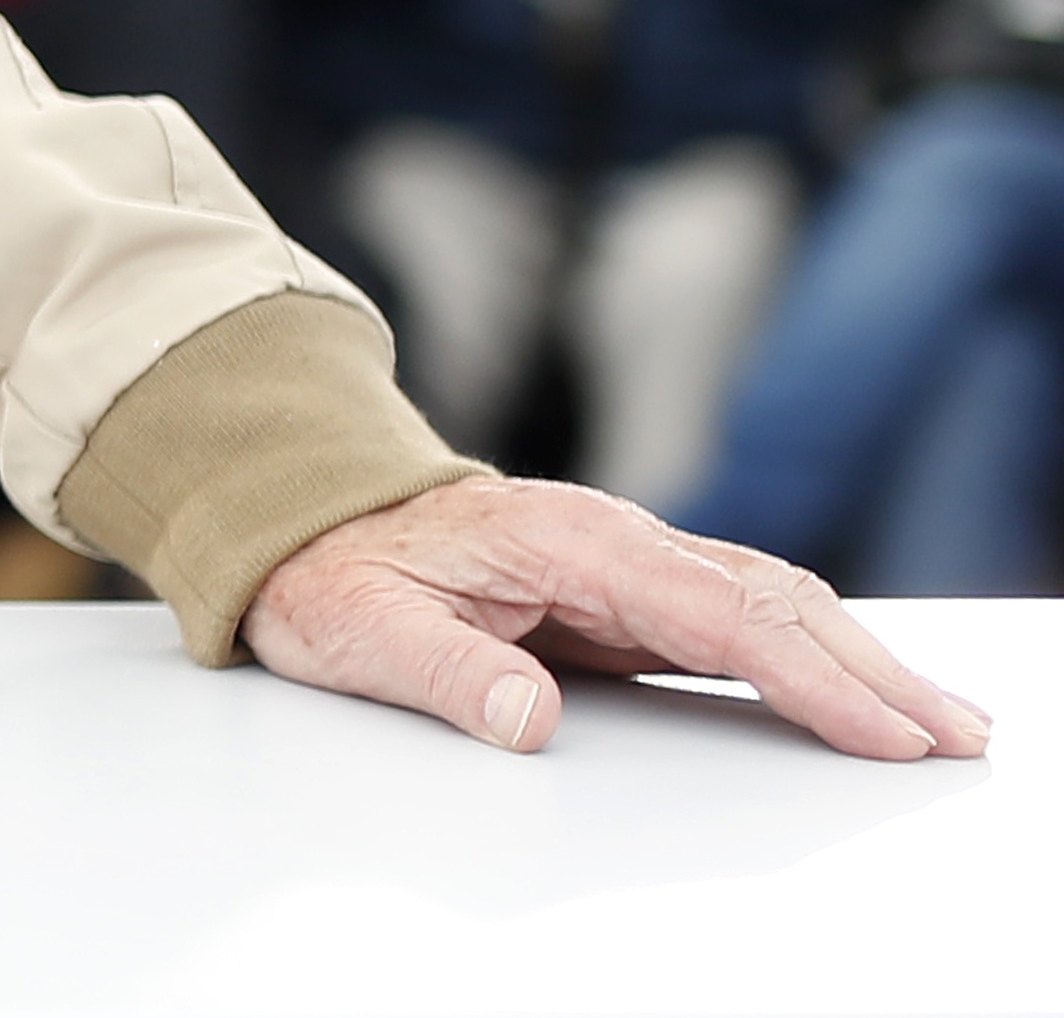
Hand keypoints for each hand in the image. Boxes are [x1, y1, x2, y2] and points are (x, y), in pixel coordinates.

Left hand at [243, 477, 987, 761]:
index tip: (875, 725)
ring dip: (858, 658)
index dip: (803, 668)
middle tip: (952, 732)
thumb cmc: (330, 572)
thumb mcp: (358, 627)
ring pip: (769, 603)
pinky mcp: (625, 592)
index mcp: (562, 538)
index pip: (711, 607)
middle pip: (769, 597)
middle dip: (869, 666)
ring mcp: (624, 562)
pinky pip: (738, 619)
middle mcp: (611, 538)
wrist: (303, 522)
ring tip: (937, 720)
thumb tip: (523, 716)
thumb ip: (441, 669)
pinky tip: (858, 694)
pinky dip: (811, 653)